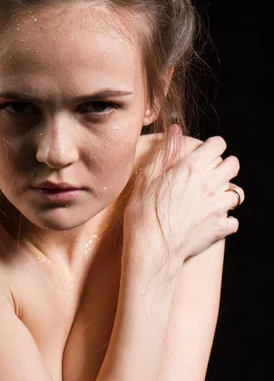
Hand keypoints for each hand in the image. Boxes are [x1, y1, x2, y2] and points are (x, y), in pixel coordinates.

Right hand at [122, 125, 243, 272]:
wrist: (152, 250)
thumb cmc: (143, 213)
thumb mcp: (147, 178)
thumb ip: (165, 152)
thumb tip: (175, 130)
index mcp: (192, 169)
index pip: (218, 144)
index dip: (211, 146)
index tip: (203, 152)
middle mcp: (210, 185)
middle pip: (233, 165)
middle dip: (224, 165)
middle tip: (209, 172)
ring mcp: (218, 208)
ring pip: (237, 192)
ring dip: (226, 192)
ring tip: (210, 198)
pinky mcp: (220, 229)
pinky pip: (233, 220)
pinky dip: (225, 219)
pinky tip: (211, 220)